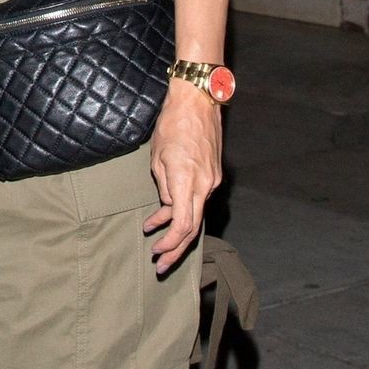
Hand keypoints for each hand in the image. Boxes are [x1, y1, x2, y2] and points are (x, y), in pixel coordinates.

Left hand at [144, 80, 221, 273]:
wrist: (197, 102)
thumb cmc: (173, 125)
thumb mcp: (157, 158)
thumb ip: (164, 186)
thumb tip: (167, 207)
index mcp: (188, 183)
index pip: (183, 225)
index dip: (170, 243)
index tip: (157, 252)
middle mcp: (205, 186)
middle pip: (192, 227)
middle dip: (176, 250)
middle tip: (160, 266)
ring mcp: (211, 181)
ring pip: (195, 215)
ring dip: (177, 233)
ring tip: (159, 248)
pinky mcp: (212, 174)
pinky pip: (196, 200)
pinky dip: (181, 213)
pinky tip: (163, 218)